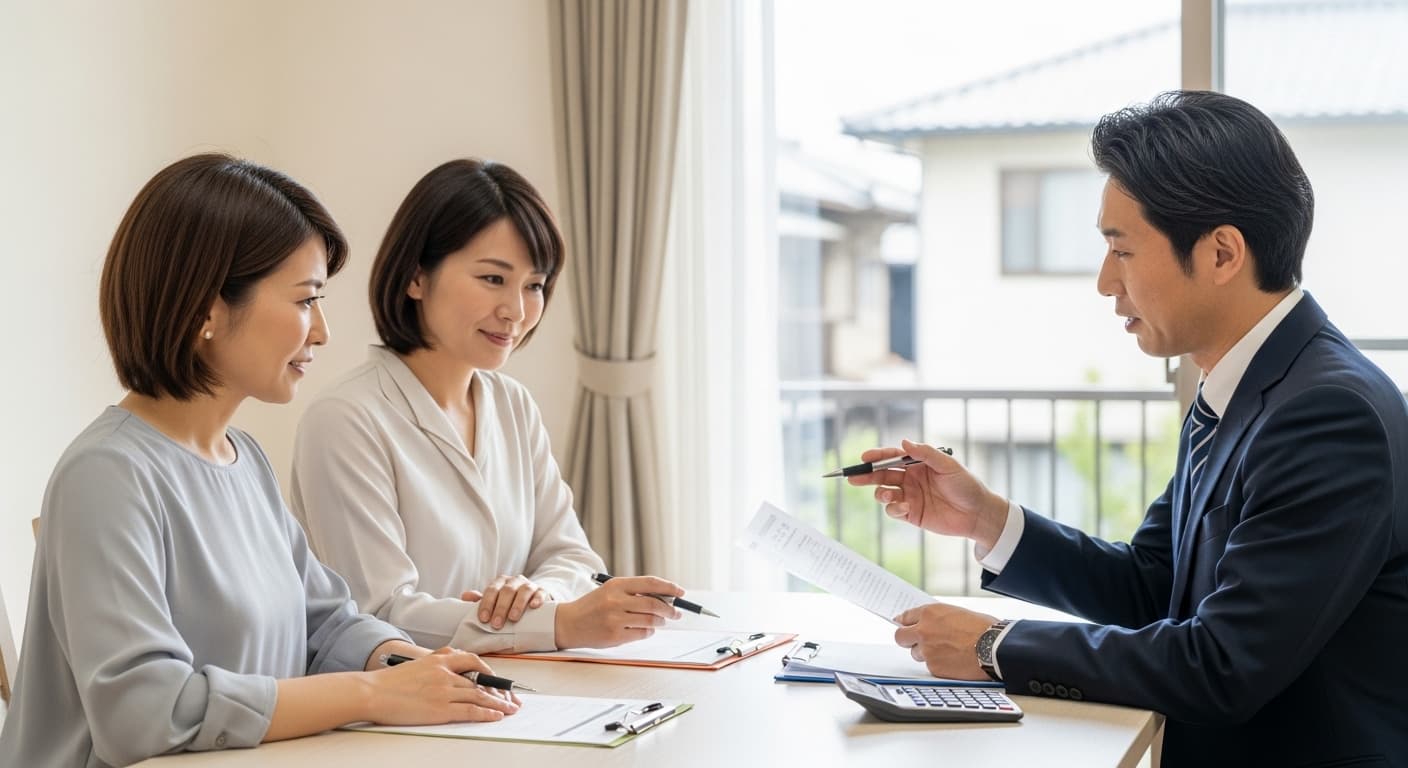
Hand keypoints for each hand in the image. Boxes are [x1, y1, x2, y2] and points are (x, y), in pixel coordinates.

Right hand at [366, 646, 519, 724]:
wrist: (372, 692)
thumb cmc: (390, 682)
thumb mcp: (418, 664)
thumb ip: (437, 665)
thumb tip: (453, 673)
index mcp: (439, 659)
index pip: (473, 661)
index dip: (490, 672)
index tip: (499, 681)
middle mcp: (445, 672)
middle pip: (481, 681)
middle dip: (500, 691)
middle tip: (512, 698)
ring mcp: (444, 690)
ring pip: (480, 695)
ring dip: (498, 703)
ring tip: (510, 709)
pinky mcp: (441, 708)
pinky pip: (471, 710)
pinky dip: (487, 713)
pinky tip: (496, 716)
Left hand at [461, 574, 548, 628]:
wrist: (533, 601)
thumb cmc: (510, 603)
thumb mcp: (495, 601)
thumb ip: (481, 599)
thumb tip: (464, 596)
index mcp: (500, 582)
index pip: (491, 590)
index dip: (486, 604)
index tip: (483, 619)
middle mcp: (514, 581)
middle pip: (507, 591)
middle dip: (500, 608)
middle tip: (496, 624)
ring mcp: (529, 585)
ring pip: (523, 591)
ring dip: (517, 604)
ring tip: (513, 619)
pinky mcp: (543, 591)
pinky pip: (540, 593)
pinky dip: (537, 599)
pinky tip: (534, 607)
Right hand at [554, 575, 682, 648]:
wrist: (568, 623)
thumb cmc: (593, 606)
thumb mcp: (610, 591)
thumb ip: (634, 592)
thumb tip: (665, 597)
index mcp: (617, 585)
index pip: (651, 583)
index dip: (669, 587)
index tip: (681, 592)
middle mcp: (616, 600)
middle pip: (655, 604)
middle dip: (670, 609)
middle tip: (676, 613)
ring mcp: (615, 619)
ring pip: (651, 620)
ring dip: (660, 622)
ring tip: (660, 622)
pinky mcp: (615, 636)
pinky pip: (642, 634)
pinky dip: (649, 632)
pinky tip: (646, 630)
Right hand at [848, 439, 1008, 550]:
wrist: (978, 513)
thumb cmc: (966, 485)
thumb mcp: (948, 464)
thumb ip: (925, 453)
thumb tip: (903, 441)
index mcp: (917, 464)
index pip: (891, 457)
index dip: (877, 457)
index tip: (864, 457)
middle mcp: (910, 479)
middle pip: (881, 475)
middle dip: (866, 476)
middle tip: (853, 477)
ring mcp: (909, 496)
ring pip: (884, 493)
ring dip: (880, 493)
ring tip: (887, 495)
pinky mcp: (911, 514)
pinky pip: (893, 510)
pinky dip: (893, 509)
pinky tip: (903, 508)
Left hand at [893, 603, 997, 680]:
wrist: (993, 648)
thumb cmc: (983, 629)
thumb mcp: (957, 613)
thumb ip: (938, 618)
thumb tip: (930, 623)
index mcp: (929, 613)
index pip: (905, 617)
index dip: (904, 622)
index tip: (902, 625)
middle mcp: (923, 631)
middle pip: (901, 637)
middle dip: (907, 639)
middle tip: (915, 641)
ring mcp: (927, 650)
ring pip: (916, 653)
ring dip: (925, 653)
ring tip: (946, 651)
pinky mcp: (934, 667)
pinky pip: (930, 666)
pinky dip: (939, 665)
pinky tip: (953, 661)